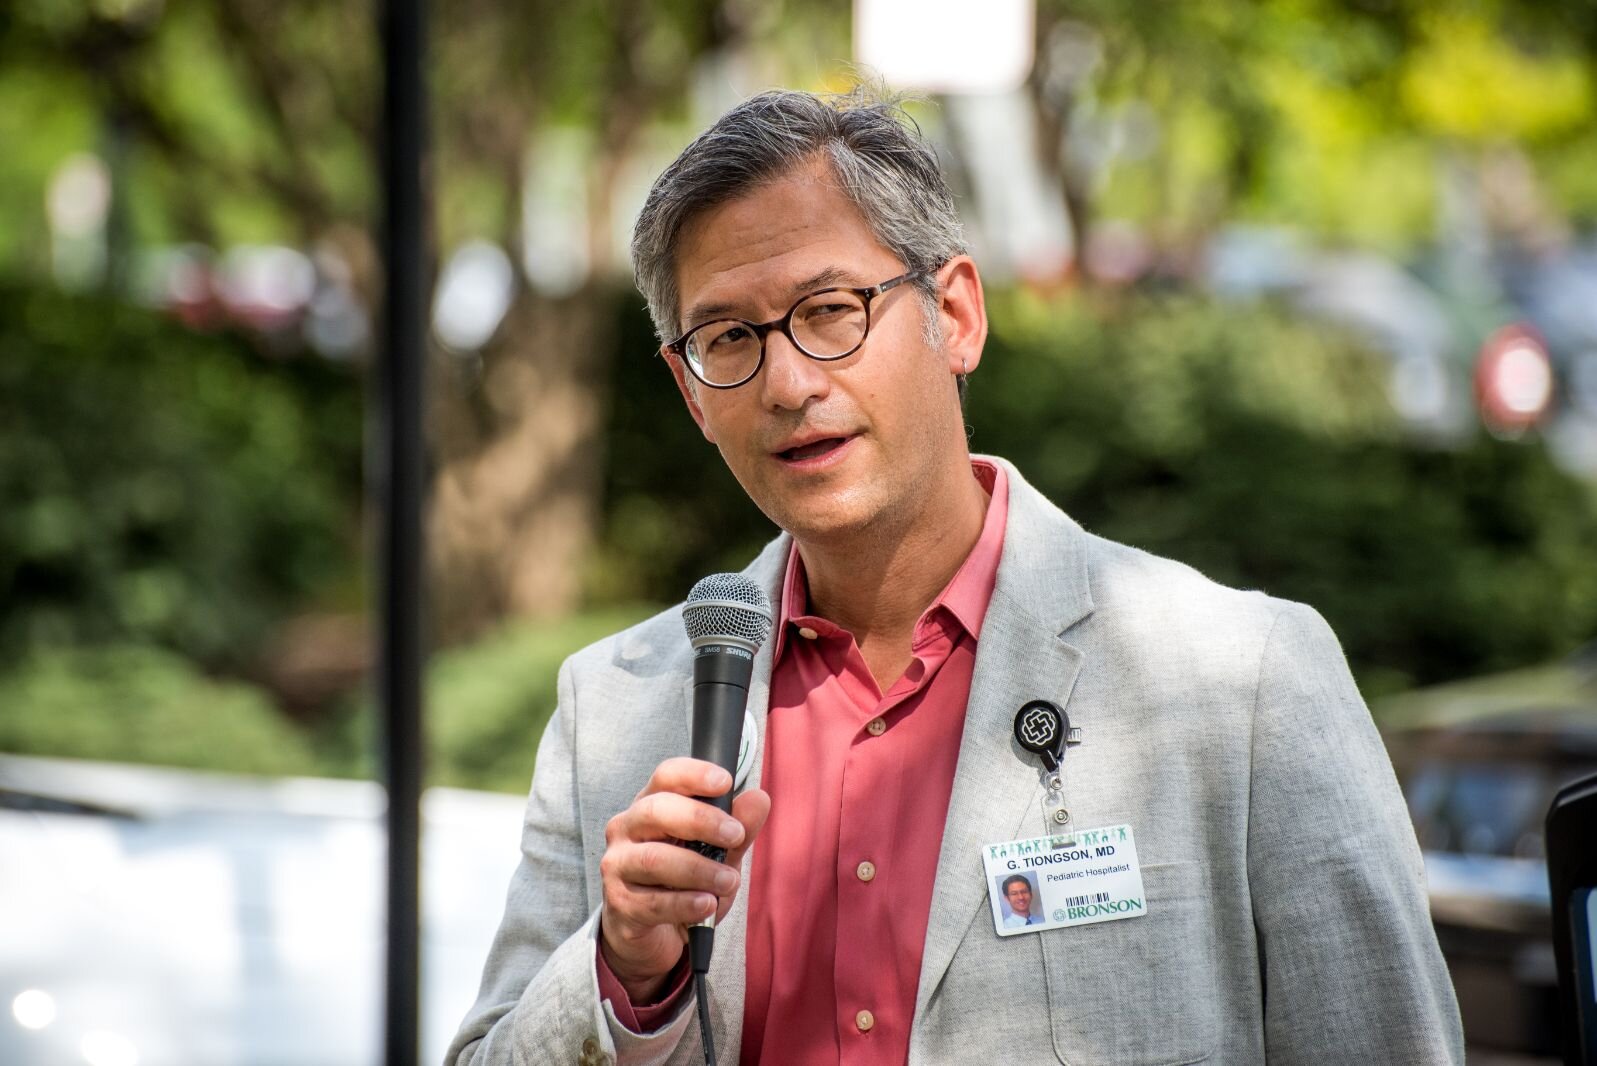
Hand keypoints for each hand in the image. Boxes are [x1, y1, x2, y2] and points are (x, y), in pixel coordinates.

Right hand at [598, 757, 770, 1001]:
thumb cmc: (685, 885)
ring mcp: (618, 866)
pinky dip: (684, 903)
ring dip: (698, 869)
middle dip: (700, 820)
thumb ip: (739, 828)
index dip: (694, 774)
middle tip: (735, 834)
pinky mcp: (619, 904)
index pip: (666, 776)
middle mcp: (627, 829)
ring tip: (727, 880)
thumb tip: (759, 799)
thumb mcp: (719, 855)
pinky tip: (706, 904)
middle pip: (655, 810)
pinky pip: (652, 902)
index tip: (725, 782)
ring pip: (653, 859)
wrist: (656, 936)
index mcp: (651, 806)